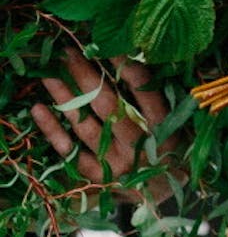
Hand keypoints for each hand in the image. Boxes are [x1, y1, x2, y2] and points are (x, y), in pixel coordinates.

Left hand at [30, 46, 184, 204]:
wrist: (164, 190)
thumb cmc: (172, 146)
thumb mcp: (179, 121)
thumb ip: (160, 95)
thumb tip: (136, 57)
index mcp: (165, 126)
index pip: (144, 91)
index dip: (126, 67)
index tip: (109, 46)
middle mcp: (140, 144)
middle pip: (109, 106)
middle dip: (87, 77)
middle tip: (70, 54)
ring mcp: (115, 161)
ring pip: (85, 126)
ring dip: (65, 98)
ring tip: (49, 75)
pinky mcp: (96, 175)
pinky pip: (69, 150)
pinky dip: (53, 130)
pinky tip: (40, 108)